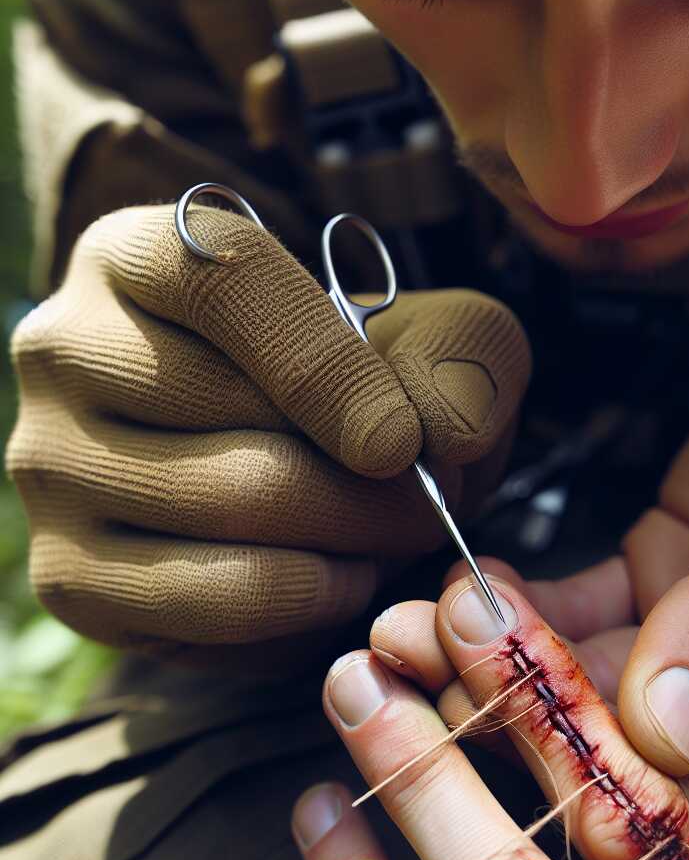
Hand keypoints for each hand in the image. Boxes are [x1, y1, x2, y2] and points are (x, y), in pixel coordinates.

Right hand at [6, 205, 529, 669]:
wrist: (289, 458)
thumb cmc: (362, 382)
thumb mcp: (435, 337)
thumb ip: (464, 355)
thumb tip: (442, 432)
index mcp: (141, 254)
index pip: (228, 283)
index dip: (333, 370)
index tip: (405, 442)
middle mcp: (70, 349)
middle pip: (235, 419)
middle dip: (369, 483)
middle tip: (428, 503)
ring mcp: (52, 465)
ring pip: (224, 513)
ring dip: (347, 542)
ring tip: (394, 536)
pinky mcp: (68, 571)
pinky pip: (203, 606)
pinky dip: (302, 603)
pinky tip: (338, 578)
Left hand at [377, 307, 688, 833]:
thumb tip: (660, 729)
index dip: (587, 765)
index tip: (487, 718)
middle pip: (612, 731)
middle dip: (506, 701)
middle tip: (403, 662)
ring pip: (578, 669)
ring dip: (490, 649)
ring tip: (400, 625)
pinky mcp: (658, 584)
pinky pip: (577, 609)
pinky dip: (518, 603)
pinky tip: (457, 585)